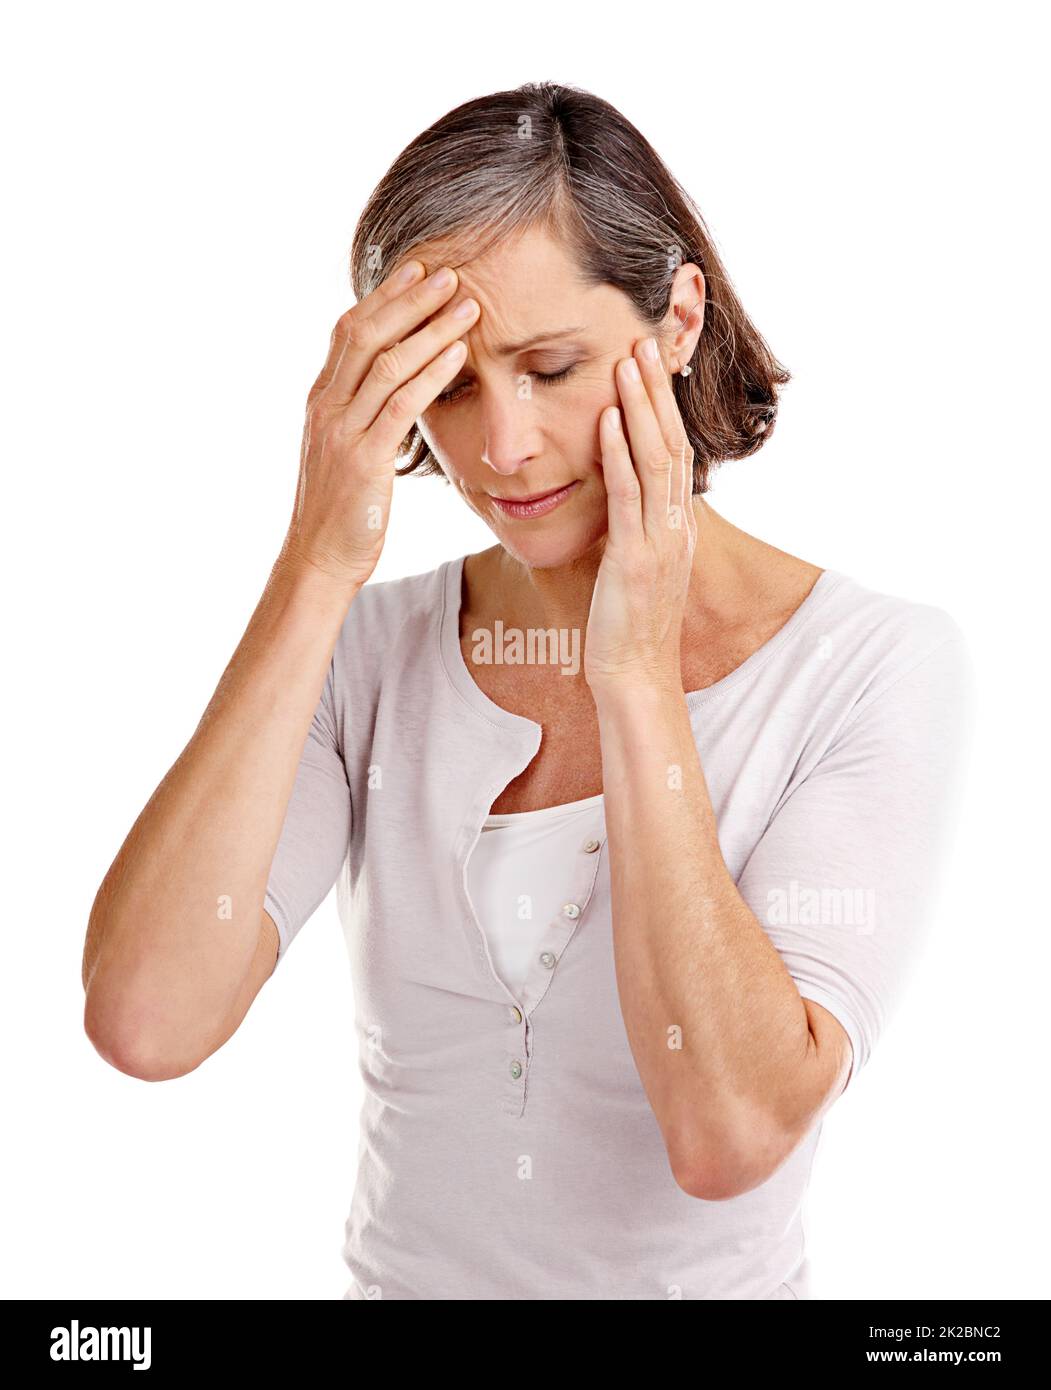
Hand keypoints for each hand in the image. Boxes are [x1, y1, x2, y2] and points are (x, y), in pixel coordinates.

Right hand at [278, 261, 479, 589]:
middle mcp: (326, 407)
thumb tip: (390, 387)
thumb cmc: (342, 510)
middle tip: (449, 270)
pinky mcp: (363, 460)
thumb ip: (363, 415)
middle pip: (367, 334)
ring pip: (387, 363)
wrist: (318, 559)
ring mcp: (342, 432)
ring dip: (430, 328)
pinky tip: (459, 354)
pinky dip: (431, 375)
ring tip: (467, 304)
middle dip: (409, 298)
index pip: (350, 331)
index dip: (384, 296)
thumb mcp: (346, 451)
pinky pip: (400, 406)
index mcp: (321, 400)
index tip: (419, 269)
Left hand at [584, 337, 696, 693]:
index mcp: (677, 527)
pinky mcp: (634, 559)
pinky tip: (609, 420)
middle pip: (672, 444)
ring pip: (656, 460)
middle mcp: (676, 527)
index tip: (650, 366)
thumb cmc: (627, 625)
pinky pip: (629, 497)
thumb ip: (630, 526)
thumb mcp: (632, 566)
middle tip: (643, 341)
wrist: (635, 675)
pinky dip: (620, 455)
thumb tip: (613, 495)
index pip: (676, 453)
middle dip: (656, 392)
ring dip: (641, 408)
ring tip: (627, 363)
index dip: (665, 408)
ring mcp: (660, 541)